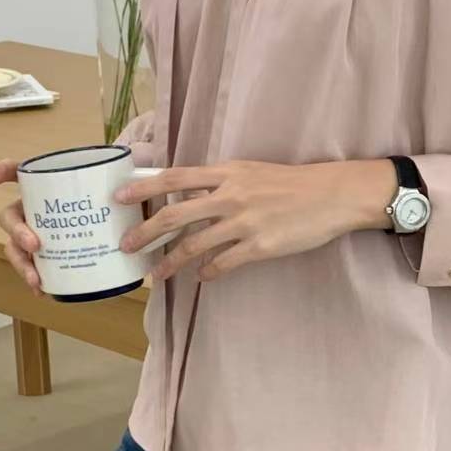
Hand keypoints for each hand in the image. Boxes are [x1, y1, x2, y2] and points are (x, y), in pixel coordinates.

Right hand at [0, 115, 156, 294]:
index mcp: (50, 184)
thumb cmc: (121, 197)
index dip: (2, 171)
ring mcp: (41, 233)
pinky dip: (34, 280)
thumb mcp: (127, 181)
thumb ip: (132, 169)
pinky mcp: (52, 257)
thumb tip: (139, 161)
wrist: (128, 223)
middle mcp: (38, 208)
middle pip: (11, 216)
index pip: (20, 171)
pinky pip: (34, 269)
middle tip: (35, 245)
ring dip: (21, 263)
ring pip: (16, 247)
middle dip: (17, 231)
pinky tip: (42, 291)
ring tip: (35, 279)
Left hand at [114, 158, 395, 280]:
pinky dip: (209, 273)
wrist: (331, 195)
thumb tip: (187, 196)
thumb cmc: (290, 183)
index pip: (175, 178)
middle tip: (126, 246)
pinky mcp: (260, 246)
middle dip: (146, 231)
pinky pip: (224, 264)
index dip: (144, 188)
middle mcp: (231, 196)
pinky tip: (201, 278)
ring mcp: (245, 222)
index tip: (119, 197)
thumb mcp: (250, 172)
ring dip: (170, 262)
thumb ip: (219, 183)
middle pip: (175, 215)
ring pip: (195, 246)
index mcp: (227, 173)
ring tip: (157, 274)